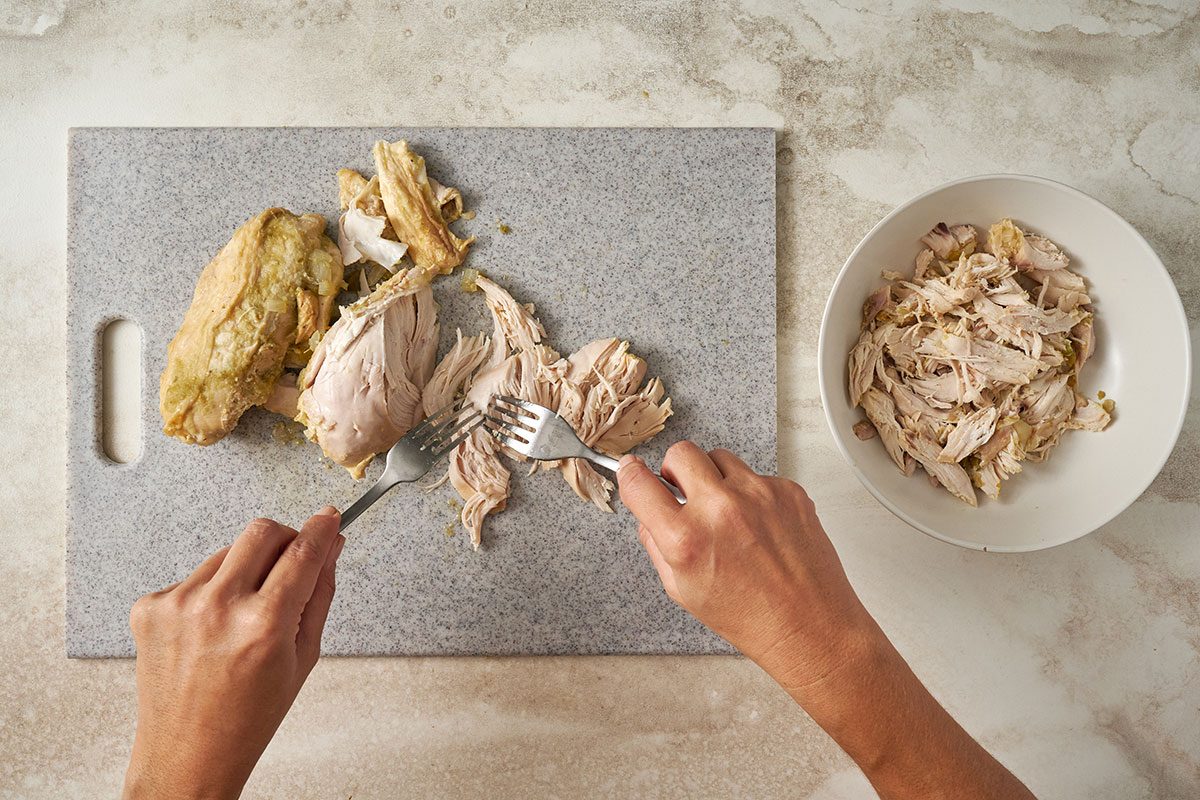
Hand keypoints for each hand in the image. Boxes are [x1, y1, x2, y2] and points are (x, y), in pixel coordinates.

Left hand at [123, 509, 344, 799]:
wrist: (188, 755)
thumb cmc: (248, 717)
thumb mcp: (303, 657)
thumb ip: (319, 593)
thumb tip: (330, 547)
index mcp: (264, 625)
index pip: (302, 552)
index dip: (321, 529)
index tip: (329, 516)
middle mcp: (218, 607)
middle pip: (261, 531)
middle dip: (284, 537)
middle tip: (291, 559)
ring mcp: (179, 604)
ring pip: (228, 551)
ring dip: (246, 569)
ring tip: (244, 616)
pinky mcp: (151, 606)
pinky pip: (195, 575)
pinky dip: (212, 591)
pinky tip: (212, 629)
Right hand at [617, 443, 877, 696]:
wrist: (809, 626)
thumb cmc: (749, 616)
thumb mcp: (683, 590)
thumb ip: (657, 544)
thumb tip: (646, 508)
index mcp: (687, 539)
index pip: (639, 483)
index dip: (629, 474)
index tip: (631, 470)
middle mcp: (721, 509)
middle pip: (681, 452)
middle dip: (675, 470)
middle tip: (685, 493)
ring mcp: (759, 495)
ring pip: (720, 457)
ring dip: (715, 479)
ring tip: (728, 515)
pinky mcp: (789, 490)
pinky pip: (756, 476)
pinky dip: (752, 494)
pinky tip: (760, 527)